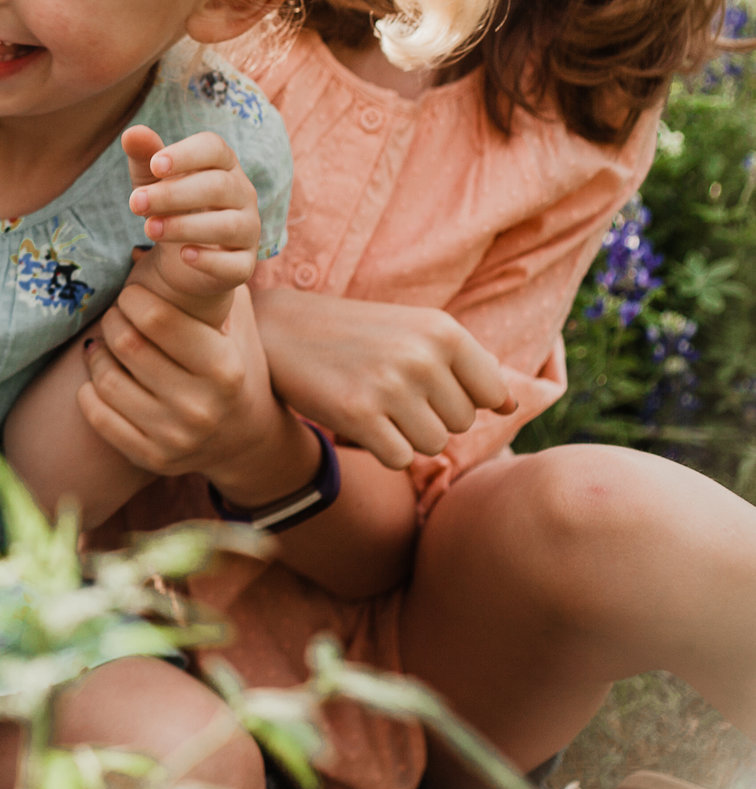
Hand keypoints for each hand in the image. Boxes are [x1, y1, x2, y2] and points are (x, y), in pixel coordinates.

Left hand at [76, 282, 284, 479]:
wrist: (244, 440)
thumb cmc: (232, 365)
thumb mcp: (237, 323)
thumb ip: (211, 280)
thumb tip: (150, 246)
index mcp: (224, 368)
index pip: (157, 320)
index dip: (132, 299)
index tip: (130, 295)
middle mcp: (201, 407)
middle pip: (127, 345)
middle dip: (113, 320)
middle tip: (115, 316)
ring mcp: (175, 437)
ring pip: (106, 380)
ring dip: (96, 354)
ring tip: (104, 344)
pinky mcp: (152, 459)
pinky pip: (97, 415)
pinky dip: (89, 390)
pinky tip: (100, 377)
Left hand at [121, 126, 258, 327]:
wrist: (183, 257)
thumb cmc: (170, 205)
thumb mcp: (152, 180)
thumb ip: (144, 156)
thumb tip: (132, 133)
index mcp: (223, 165)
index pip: (214, 148)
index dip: (186, 154)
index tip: (155, 165)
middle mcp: (243, 194)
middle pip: (219, 186)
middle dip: (174, 194)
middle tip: (135, 203)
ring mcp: (248, 230)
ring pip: (228, 225)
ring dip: (185, 226)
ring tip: (148, 228)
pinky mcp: (243, 264)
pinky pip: (235, 264)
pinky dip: (210, 260)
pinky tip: (184, 255)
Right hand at [251, 287, 514, 466]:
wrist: (278, 330)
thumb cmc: (355, 334)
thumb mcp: (414, 330)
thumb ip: (466, 364)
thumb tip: (511, 407)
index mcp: (443, 330)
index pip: (491, 394)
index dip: (460, 397)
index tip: (423, 383)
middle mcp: (422, 357)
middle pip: (461, 423)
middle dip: (430, 416)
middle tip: (388, 389)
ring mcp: (390, 387)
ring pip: (433, 445)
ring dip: (405, 435)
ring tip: (374, 403)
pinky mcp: (358, 415)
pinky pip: (399, 458)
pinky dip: (381, 449)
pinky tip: (357, 420)